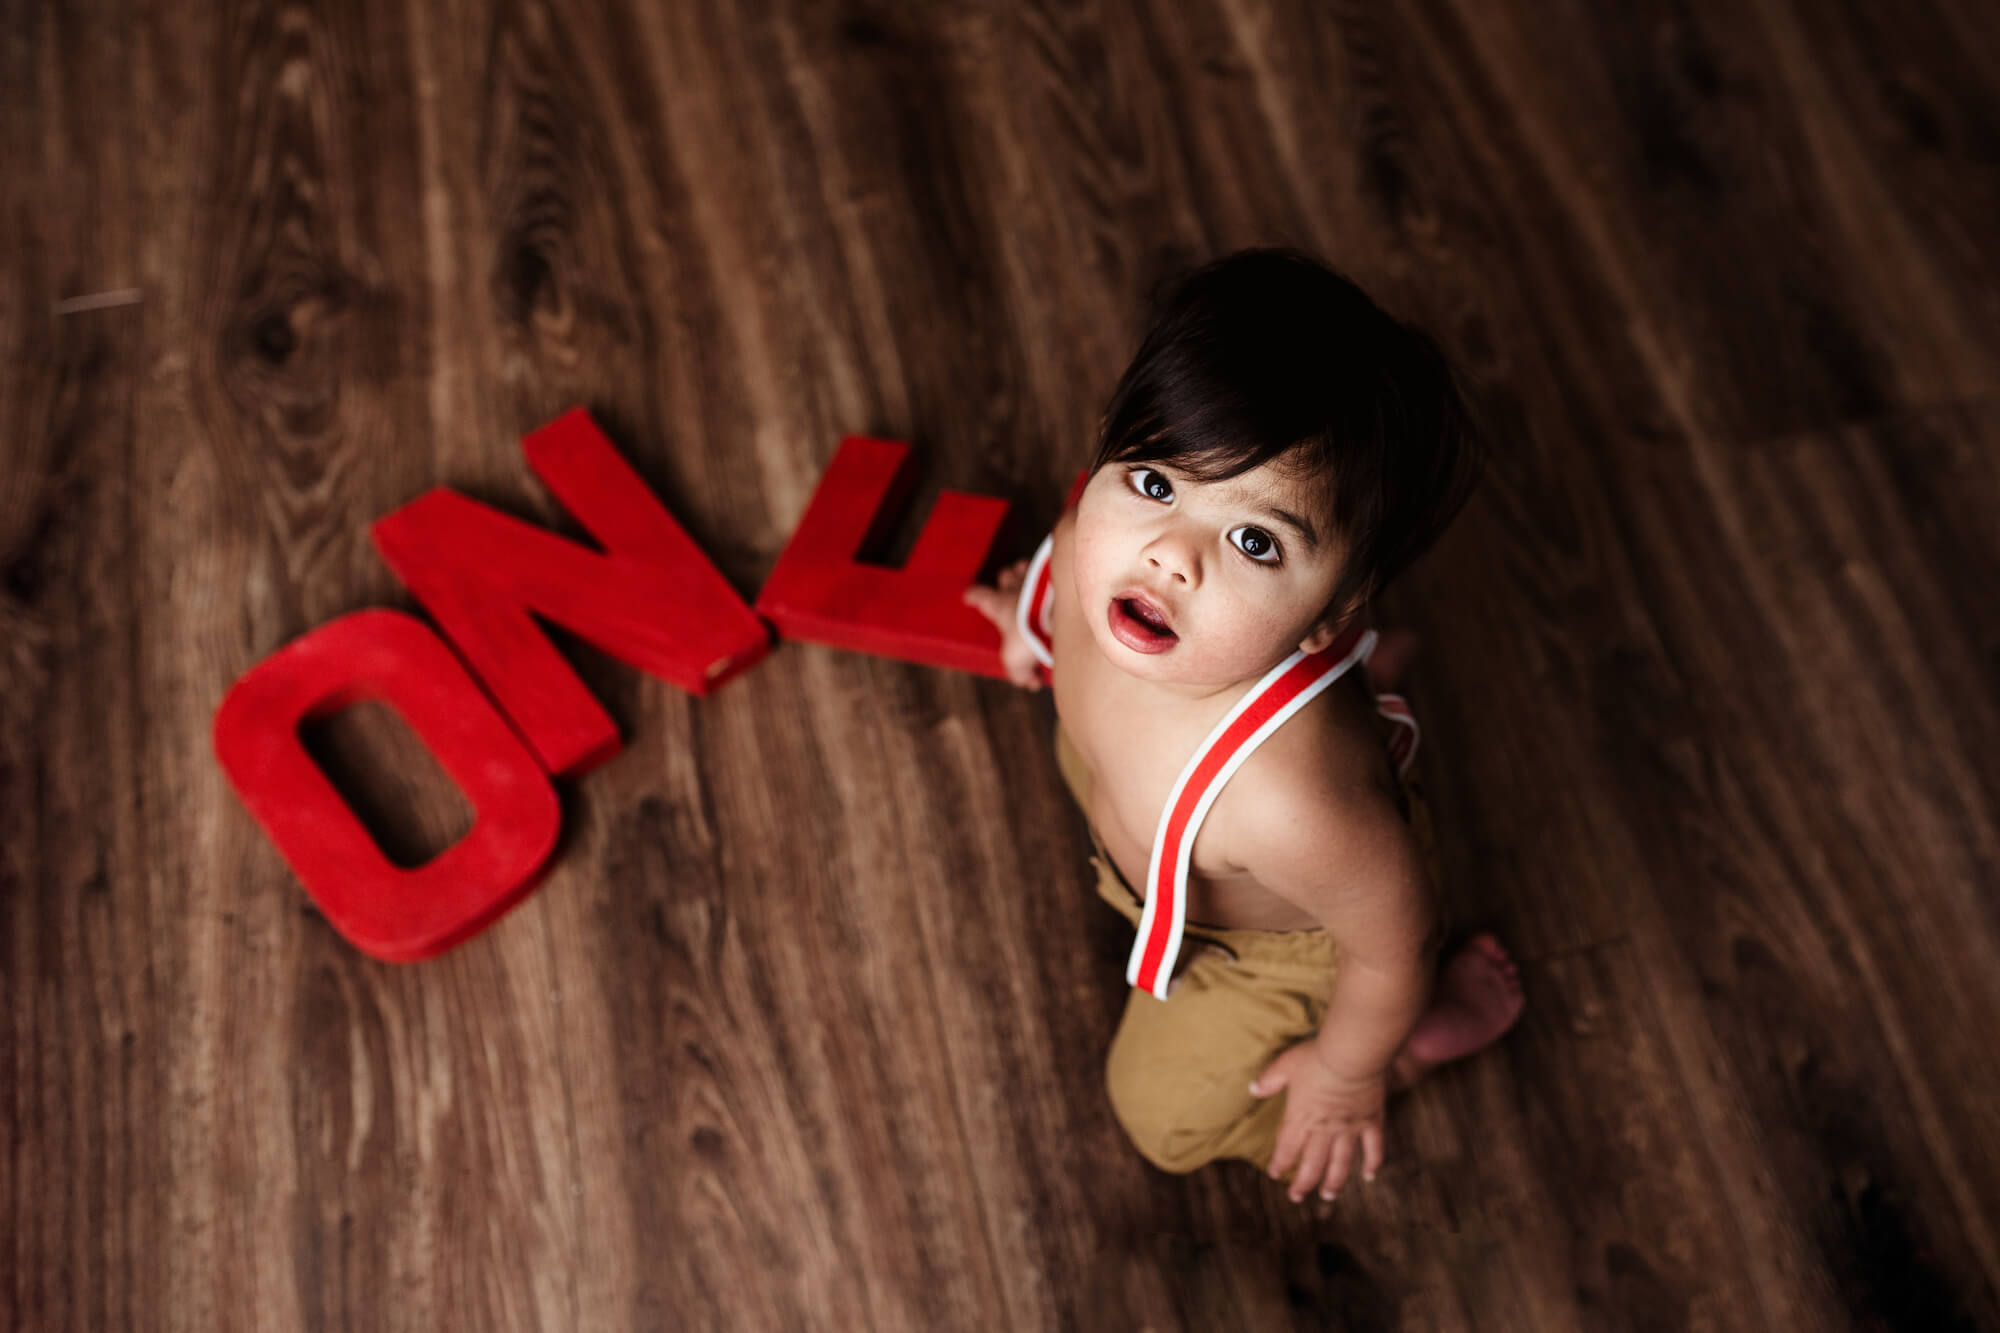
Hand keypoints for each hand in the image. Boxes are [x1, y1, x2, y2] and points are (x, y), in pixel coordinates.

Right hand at [962, 558, 1044, 690]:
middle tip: (1010, 588)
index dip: (973, 596)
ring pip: (1025, 568)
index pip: (978, 595)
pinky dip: (1051, 577)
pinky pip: (1049, 570)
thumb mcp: (1017, 661)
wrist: (1057, 612)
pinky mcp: (1055, 574)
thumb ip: (1022, 674)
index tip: (969, 596)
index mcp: (999, 605)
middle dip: (1007, 580)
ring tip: (1034, 583)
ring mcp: (1035, 576)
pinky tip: (1058, 585)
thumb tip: (1033, 683)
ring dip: (1027, 574)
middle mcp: (1014, 587)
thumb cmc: (1029, 634)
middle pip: (1005, 575)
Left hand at [1250, 1042, 1387, 1202]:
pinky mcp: (1371, 1122)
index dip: (1280, 1163)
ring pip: (1340, 1163)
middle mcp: (1324, 1129)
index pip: (1287, 1147)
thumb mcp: (1286, 1064)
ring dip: (1333, 1182)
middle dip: (1302, 1183)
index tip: (1275, 1174)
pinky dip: (1372, 1164)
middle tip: (1296, 1197)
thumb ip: (1269, 1079)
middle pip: (1312, 1164)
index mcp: (1301, 1117)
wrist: (1351, 1055)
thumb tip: (1253, 1089)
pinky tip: (1369, 1177)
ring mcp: (1349, 1129)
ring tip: (1327, 1195)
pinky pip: (1373, 1149)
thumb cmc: (1317, 1057)